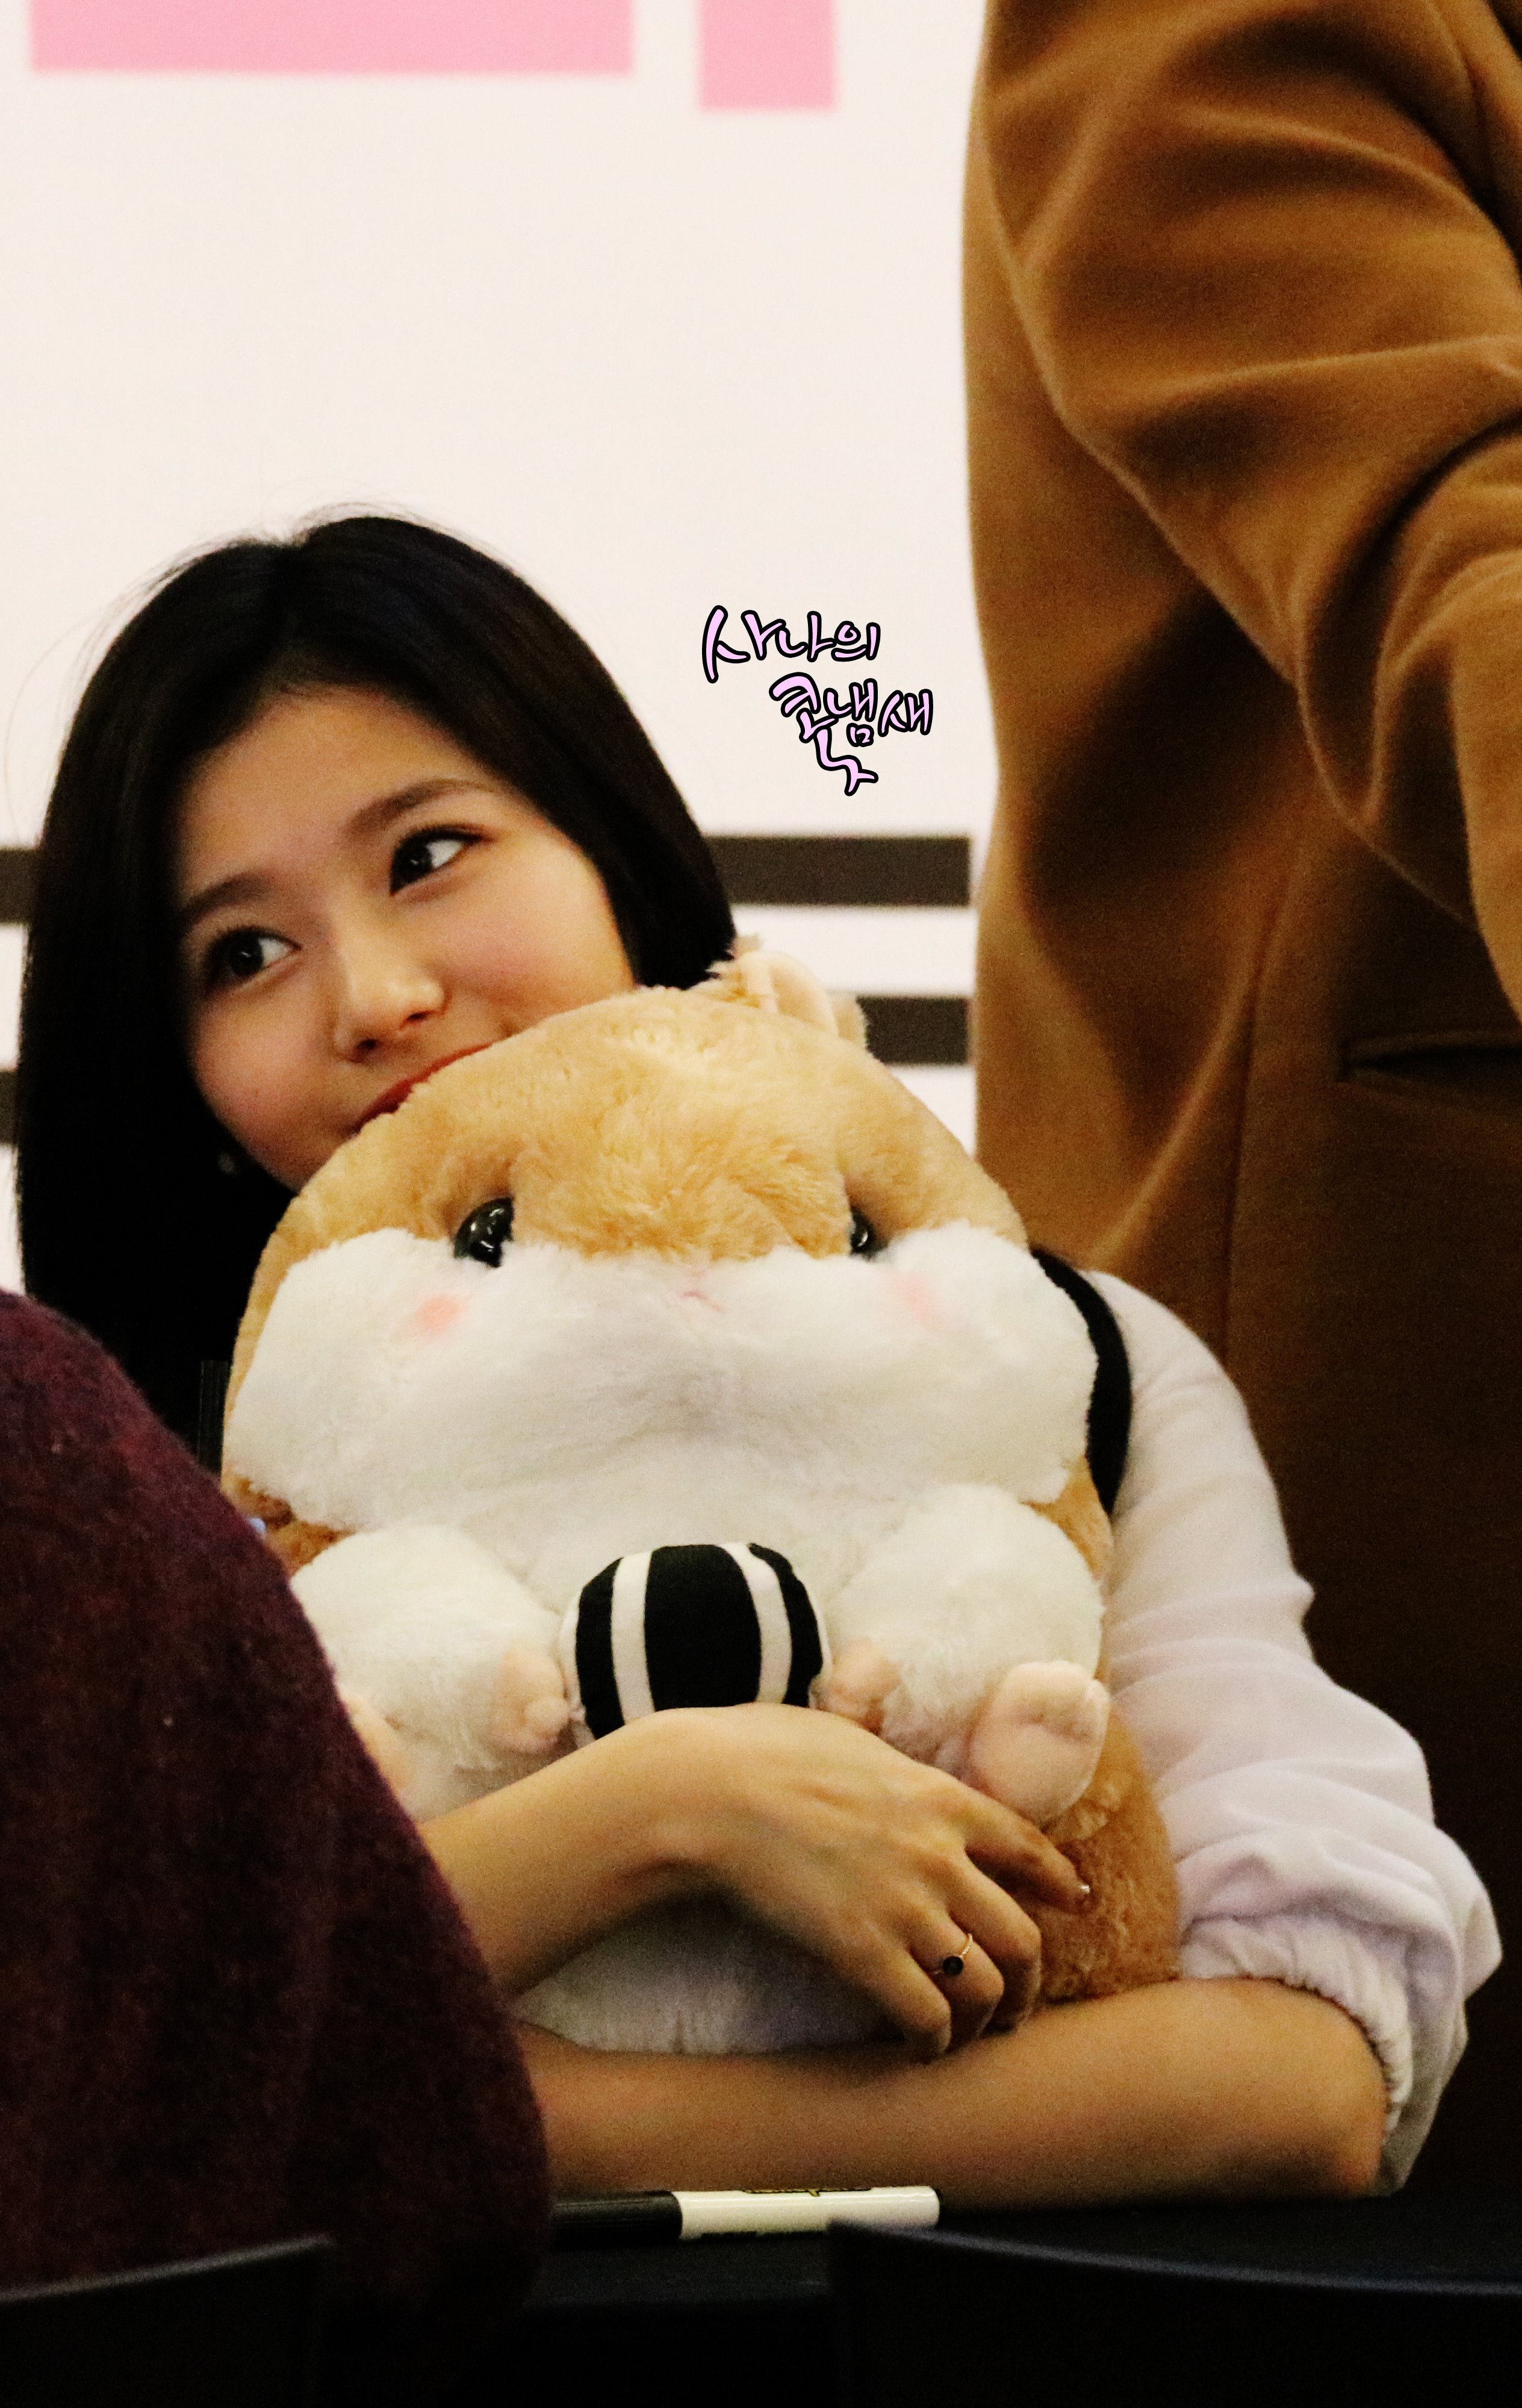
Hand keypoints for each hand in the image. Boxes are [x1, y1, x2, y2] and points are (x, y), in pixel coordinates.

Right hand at [638, 1703, 1088, 2058]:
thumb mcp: (845, 1731)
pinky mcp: (863, 1953)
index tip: (1071, 1903)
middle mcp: (940, 1855)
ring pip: (986, 1986)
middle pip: (1022, 1936)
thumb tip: (870, 1713)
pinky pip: (928, 2016)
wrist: (709, 1793)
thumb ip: (878, 1740)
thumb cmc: (762, 1752)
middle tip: (1016, 2005)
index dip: (1057, 1883)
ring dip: (986, 2021)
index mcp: (942, 1797)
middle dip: (1029, 1981)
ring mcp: (905, 1906)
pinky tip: (921, 2049)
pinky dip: (934, 2042)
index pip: (1031, 1848)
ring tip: (969, 2037)